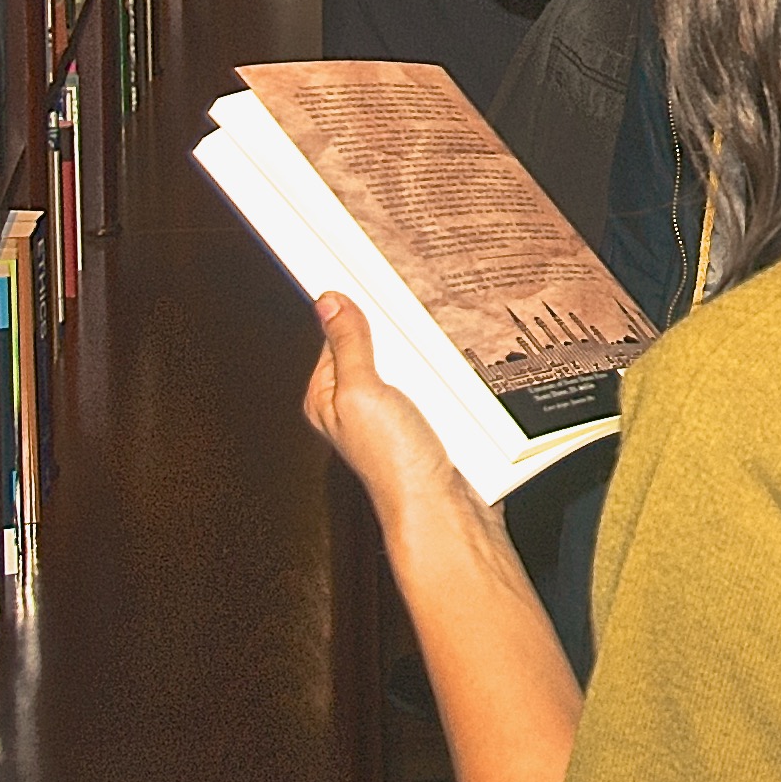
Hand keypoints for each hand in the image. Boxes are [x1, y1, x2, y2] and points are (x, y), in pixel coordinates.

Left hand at [299, 294, 465, 531]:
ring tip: (436, 337)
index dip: (354, 304)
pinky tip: (453, 365)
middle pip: (375, 343)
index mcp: (327, 395)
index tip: (368, 271)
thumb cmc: (394, 464)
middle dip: (396, 326)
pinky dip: (444, 369)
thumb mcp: (361, 393)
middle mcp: (356, 403)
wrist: (443, 509)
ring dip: (425, 348)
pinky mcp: (425, 419)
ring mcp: (392, 411)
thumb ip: (348, 345)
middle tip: (412, 302)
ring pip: (408, 359)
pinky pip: (433, 379)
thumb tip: (329, 302)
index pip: (336, 332)